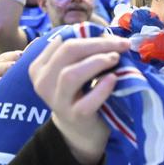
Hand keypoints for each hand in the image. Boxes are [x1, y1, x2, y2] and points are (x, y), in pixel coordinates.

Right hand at [28, 34, 130, 164]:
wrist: (81, 129)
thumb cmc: (82, 93)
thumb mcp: (77, 69)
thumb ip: (85, 52)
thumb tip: (108, 35)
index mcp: (41, 66)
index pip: (64, 42)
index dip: (91, 35)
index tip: (114, 36)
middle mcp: (43, 82)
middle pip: (67, 52)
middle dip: (97, 44)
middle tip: (122, 44)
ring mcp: (57, 101)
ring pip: (70, 75)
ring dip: (96, 62)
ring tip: (115, 59)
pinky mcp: (74, 116)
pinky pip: (86, 102)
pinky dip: (102, 88)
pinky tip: (113, 79)